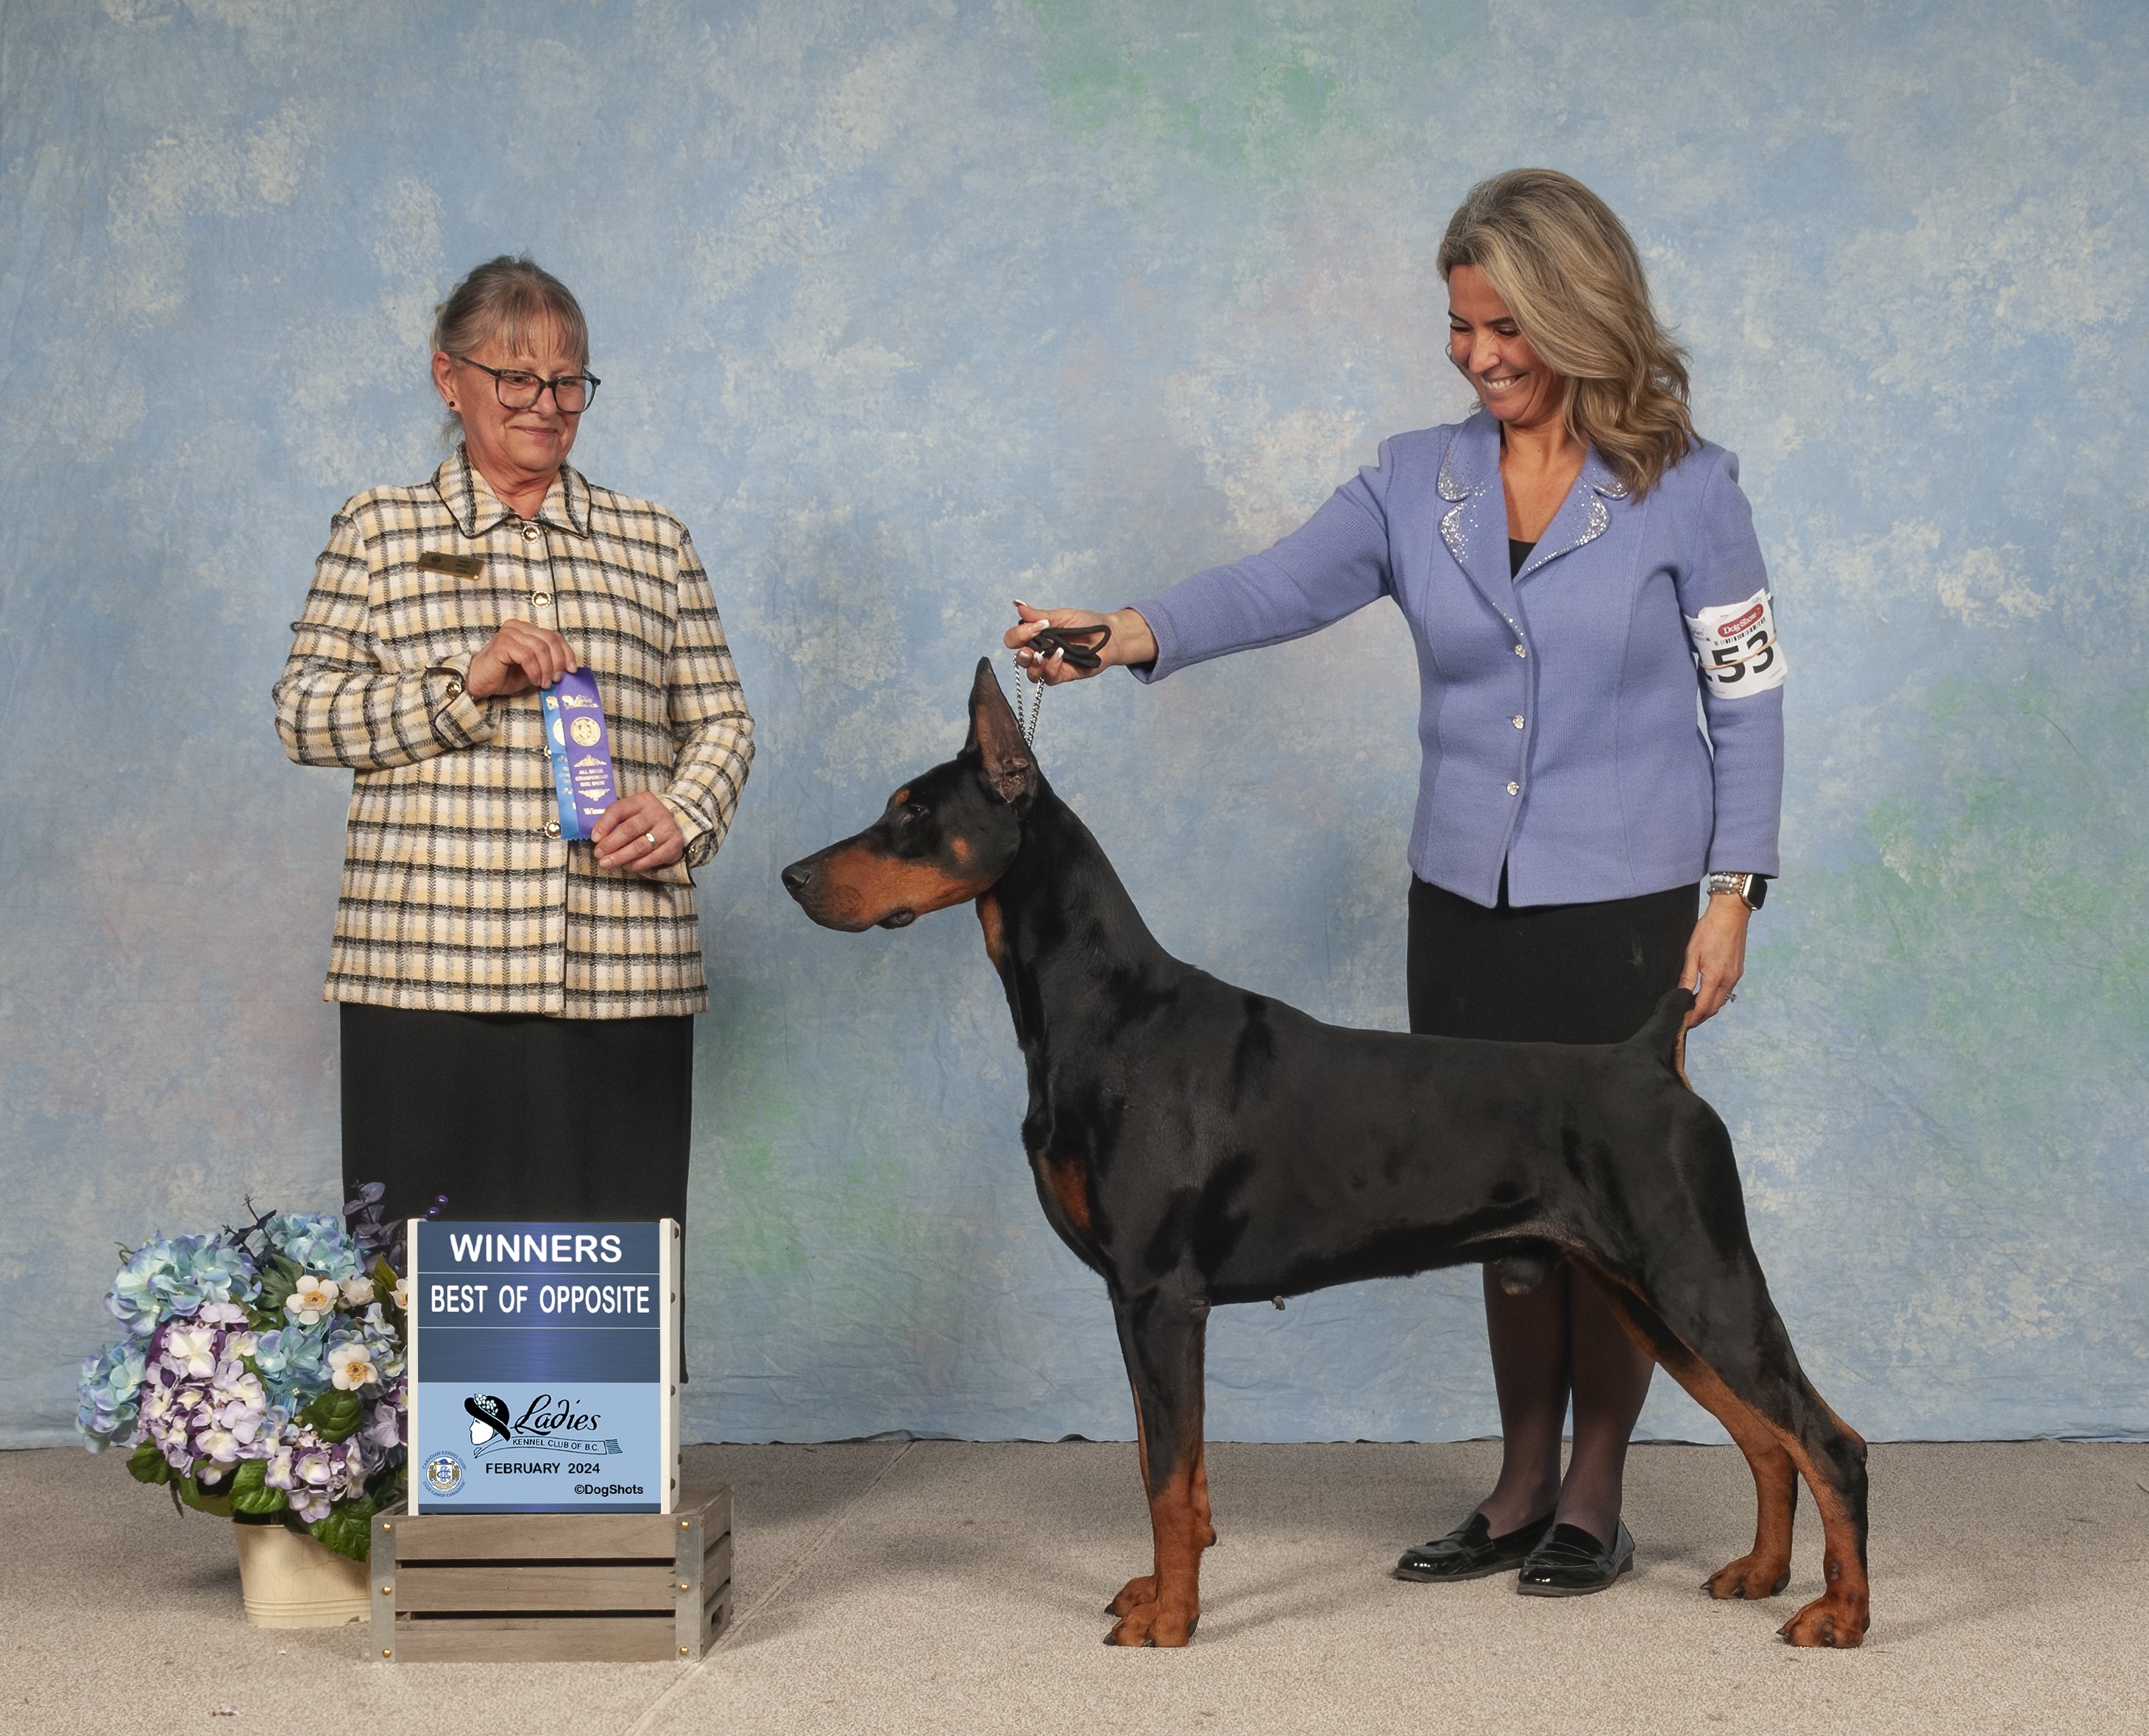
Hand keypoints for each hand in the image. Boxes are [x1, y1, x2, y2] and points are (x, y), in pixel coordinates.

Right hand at [466, 618, 578, 698]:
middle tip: (557, 679)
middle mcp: (517, 627)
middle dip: (558, 662)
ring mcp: (509, 634)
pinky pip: (527, 657)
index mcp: (526, 629)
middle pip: (550, 640)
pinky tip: (535, 681)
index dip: (566, 652)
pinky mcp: (502, 644)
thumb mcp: (533, 668)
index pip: (554, 635)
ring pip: (541, 648)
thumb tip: (569, 668)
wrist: (479, 683)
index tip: (572, 670)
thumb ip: (548, 662)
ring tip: (545, 683)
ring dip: (547, 669)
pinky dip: (535, 671)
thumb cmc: (505, 676)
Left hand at [591, 791, 685, 872]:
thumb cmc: (645, 821)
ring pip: (640, 846)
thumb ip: (615, 821)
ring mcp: (667, 828)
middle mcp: (656, 812)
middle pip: (629, 829)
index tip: (594, 838)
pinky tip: (627, 866)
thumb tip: (597, 838)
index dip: (604, 824)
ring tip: (607, 863)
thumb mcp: (631, 813)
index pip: (619, 809)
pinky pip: (654, 858)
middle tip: (598, 854)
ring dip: (621, 857)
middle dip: (611, 844)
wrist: (674, 825)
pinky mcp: (675, 844)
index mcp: (642, 800)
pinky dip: (638, 864)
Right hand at [1004, 601, 1156, 683]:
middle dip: (1021, 656)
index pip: (1014, 639)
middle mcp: (1040, 651)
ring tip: (1041, 657)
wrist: (1110, 635)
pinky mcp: (1063, 675)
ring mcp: (1051, 665)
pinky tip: (1060, 656)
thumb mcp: (1062, 616)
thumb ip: (1039, 615)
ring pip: (1031, 674)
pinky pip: (1049, 678)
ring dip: (1033, 666)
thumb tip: (1018, 605)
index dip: (1019, 635)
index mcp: (1035, 635)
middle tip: (1029, 651)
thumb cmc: (1087, 623)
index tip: (1038, 626)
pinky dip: (1052, 668)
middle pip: (1019, 659)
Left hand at [1681, 894, 1750, 1023]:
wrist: (1731, 914)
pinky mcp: (1738, 970)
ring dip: (1709, 1008)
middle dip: (1701, 1017)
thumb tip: (1680, 993)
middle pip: (1714, 1007)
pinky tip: (1707, 994)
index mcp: (1715, 976)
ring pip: (1722, 1000)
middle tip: (1687, 1020)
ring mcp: (1735, 975)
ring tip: (1694, 1009)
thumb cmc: (1710, 930)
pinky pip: (1727, 990)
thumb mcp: (1692, 953)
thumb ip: (1687, 976)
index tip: (1684, 1023)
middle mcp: (1729, 979)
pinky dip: (1716, 997)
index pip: (1703, 1006)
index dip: (1693, 1018)